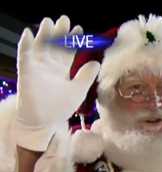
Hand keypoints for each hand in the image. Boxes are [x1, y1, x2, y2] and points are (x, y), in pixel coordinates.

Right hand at [14, 15, 99, 150]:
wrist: (42, 122)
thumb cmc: (59, 108)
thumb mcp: (78, 91)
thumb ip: (86, 77)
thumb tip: (97, 63)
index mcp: (62, 70)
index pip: (68, 51)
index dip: (73, 41)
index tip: (79, 30)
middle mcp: (49, 66)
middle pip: (54, 45)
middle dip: (59, 32)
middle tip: (65, 19)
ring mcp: (37, 67)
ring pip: (40, 46)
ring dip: (44, 34)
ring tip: (49, 22)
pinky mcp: (26, 71)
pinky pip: (24, 55)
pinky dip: (25, 44)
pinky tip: (28, 33)